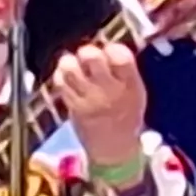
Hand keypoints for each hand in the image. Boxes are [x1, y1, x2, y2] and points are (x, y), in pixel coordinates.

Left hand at [46, 41, 148, 174]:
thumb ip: (123, 70)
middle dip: (88, 51)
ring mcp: (88, 98)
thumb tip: (104, 45)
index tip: (110, 51)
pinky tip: (67, 78)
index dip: (112, 49)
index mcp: (130, 85)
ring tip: (74, 66)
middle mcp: (109, 90)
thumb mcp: (135, 92)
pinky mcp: (72, 106)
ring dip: (69, 61)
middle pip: (92, 58)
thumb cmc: (125, 114)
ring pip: (70, 68)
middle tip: (88, 57)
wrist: (114, 149)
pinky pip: (60, 82)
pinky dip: (61, 75)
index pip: (121, 57)